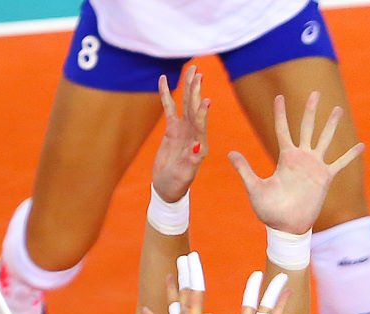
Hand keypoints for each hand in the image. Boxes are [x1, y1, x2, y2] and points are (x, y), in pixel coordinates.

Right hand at [152, 65, 210, 203]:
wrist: (167, 187)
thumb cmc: (177, 183)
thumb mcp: (185, 174)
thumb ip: (192, 159)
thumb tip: (197, 146)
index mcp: (200, 144)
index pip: (201, 124)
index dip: (202, 112)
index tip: (205, 100)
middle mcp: (194, 133)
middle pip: (194, 107)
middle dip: (196, 91)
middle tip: (198, 73)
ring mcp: (184, 129)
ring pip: (186, 103)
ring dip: (188, 87)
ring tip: (191, 70)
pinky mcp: (172, 128)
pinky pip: (169, 107)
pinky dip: (166, 94)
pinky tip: (163, 80)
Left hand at [228, 92, 362, 233]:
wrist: (286, 226)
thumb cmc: (269, 210)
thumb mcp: (255, 188)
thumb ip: (245, 169)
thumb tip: (229, 153)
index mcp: (285, 157)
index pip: (282, 129)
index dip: (280, 113)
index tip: (279, 96)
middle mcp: (301, 158)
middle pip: (307, 127)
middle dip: (310, 110)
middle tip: (315, 93)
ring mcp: (314, 166)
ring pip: (325, 139)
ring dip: (331, 125)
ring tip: (337, 109)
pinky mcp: (325, 177)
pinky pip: (340, 163)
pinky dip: (351, 155)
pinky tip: (361, 144)